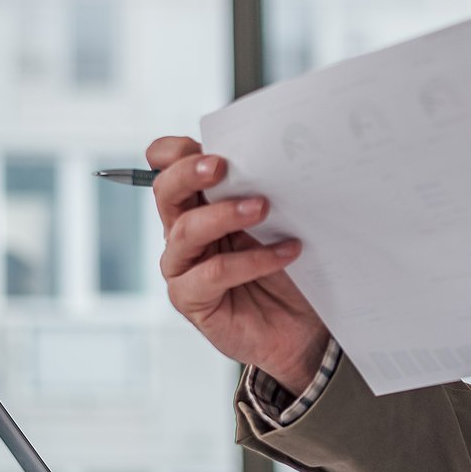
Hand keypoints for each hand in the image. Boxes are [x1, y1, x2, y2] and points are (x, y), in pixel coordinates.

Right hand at [147, 136, 328, 392]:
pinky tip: (286, 252)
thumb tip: (277, 159)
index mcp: (199, 204)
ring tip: (261, 207)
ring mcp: (184, 268)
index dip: (174, 153)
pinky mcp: (192, 300)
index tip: (204, 144)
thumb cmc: (289, 271)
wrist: (304, 327)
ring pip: (185, 231)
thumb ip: (264, 193)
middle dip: (189, 173)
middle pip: (166, 193)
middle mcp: (184, 233)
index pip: (167, 168)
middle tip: (222, 166)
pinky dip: (251, 260)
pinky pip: (212, 274)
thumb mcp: (280, 224)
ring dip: (223, 214)